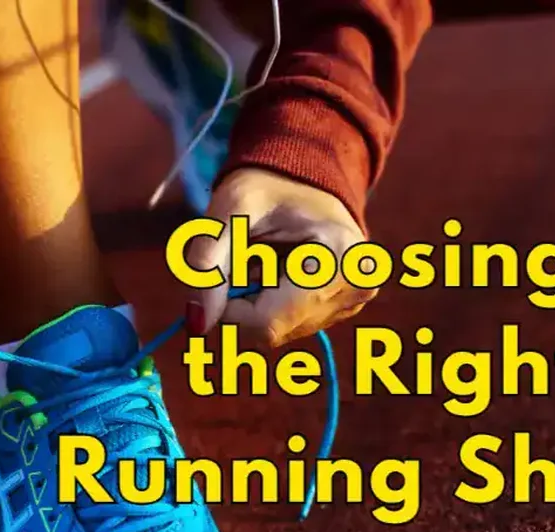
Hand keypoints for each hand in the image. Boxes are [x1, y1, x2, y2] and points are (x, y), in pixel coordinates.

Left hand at [185, 168, 377, 346]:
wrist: (302, 176)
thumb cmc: (266, 185)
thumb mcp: (228, 209)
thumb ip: (207, 262)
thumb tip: (197, 322)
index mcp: (341, 259)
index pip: (267, 322)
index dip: (228, 308)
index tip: (221, 272)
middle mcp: (357, 287)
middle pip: (272, 330)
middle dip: (243, 300)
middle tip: (246, 257)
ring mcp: (353, 301)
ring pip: (277, 332)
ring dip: (254, 301)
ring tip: (264, 258)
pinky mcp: (342, 308)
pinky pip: (288, 325)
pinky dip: (269, 302)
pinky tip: (277, 269)